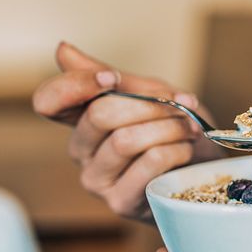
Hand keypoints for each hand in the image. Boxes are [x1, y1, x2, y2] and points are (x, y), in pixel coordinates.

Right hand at [32, 42, 221, 220]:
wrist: (204, 171)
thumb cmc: (174, 131)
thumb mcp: (149, 95)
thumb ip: (112, 77)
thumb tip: (62, 49)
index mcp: (81, 120)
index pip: (47, 101)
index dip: (76, 85)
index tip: (113, 78)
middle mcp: (81, 151)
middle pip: (99, 115)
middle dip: (149, 105)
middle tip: (180, 106)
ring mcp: (97, 180)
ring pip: (125, 140)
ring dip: (168, 127)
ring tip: (188, 128)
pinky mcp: (120, 202)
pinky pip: (149, 163)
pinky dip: (175, 149)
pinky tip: (186, 150)